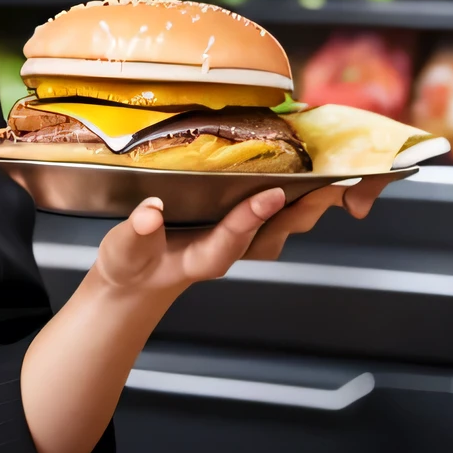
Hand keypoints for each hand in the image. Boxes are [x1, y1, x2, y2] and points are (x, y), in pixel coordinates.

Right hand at [90, 172, 391, 310]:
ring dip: (309, 203)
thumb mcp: (123, 251)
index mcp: (202, 258)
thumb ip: (137, 232)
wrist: (139, 281)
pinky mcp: (244, 231)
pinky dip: (299, 196)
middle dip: (304, 210)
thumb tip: (151, 210)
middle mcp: (229, 252)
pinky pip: (280, 215)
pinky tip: (307, 172)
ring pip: (285, 225)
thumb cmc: (132, 263)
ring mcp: (241, 243)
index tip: (271, 194)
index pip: (233, 238)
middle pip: (277, 234)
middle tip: (328, 180)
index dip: (252, 216)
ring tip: (329, 171)